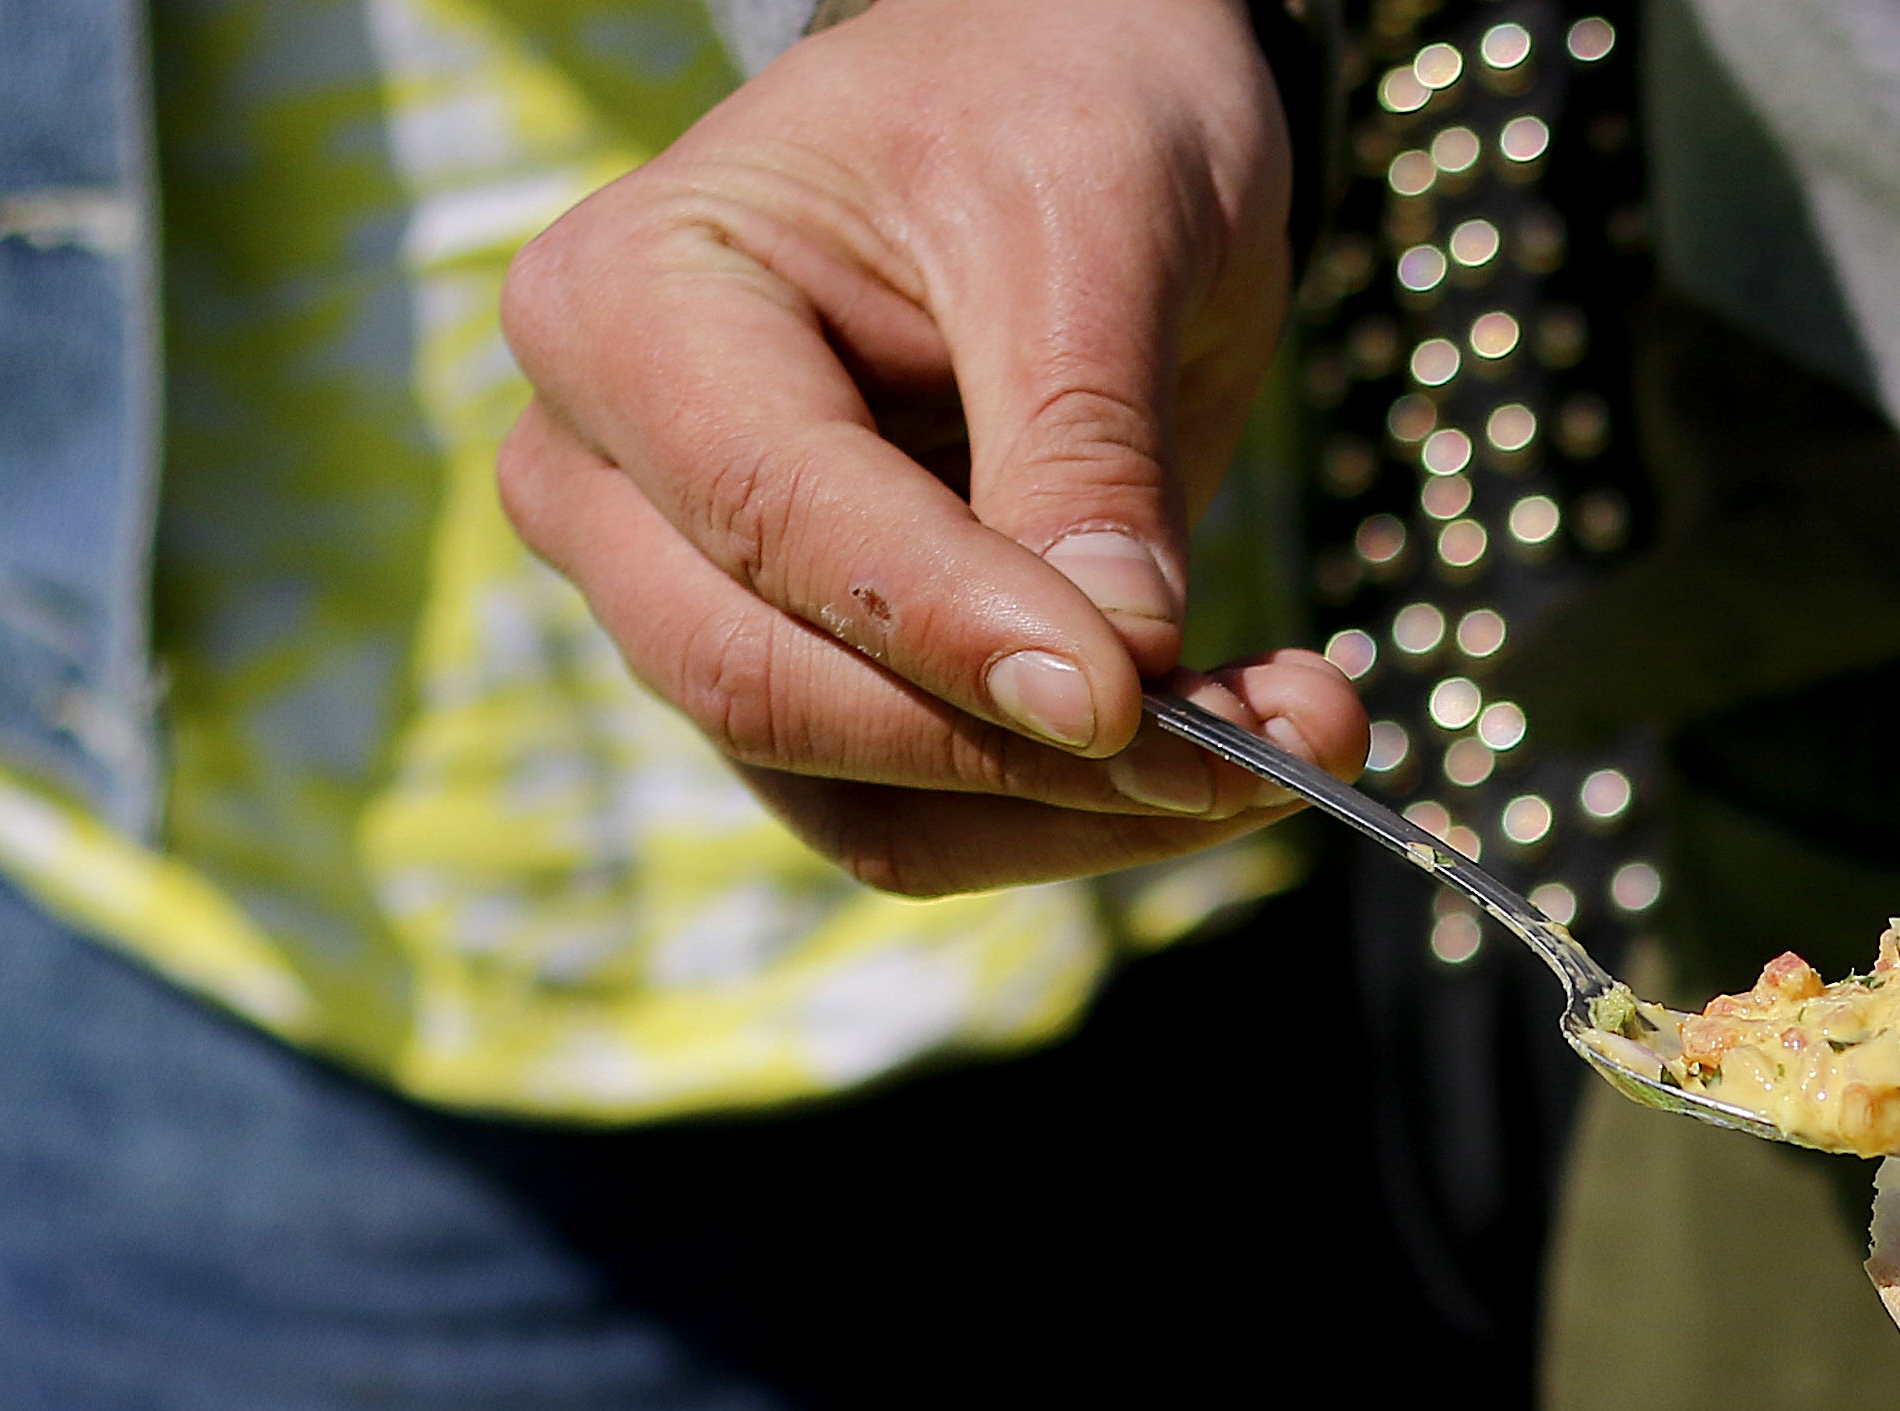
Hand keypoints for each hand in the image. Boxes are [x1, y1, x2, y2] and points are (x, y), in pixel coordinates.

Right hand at [496, 0, 1367, 893]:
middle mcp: (606, 480)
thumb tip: (1117, 680)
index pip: (770, 521)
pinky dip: (1078, 816)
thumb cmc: (1046, 108)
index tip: (1139, 695)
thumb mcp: (1096, 225)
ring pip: (857, 798)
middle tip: (1278, 742)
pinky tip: (1227, 756)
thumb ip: (1086, 449)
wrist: (1055, 104)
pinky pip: (920, 817)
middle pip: (780, 692)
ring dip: (1083, 812)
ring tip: (1293, 741)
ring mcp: (685, 603)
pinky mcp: (797, 689)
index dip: (952, 630)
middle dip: (1034, 752)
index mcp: (627, 310)